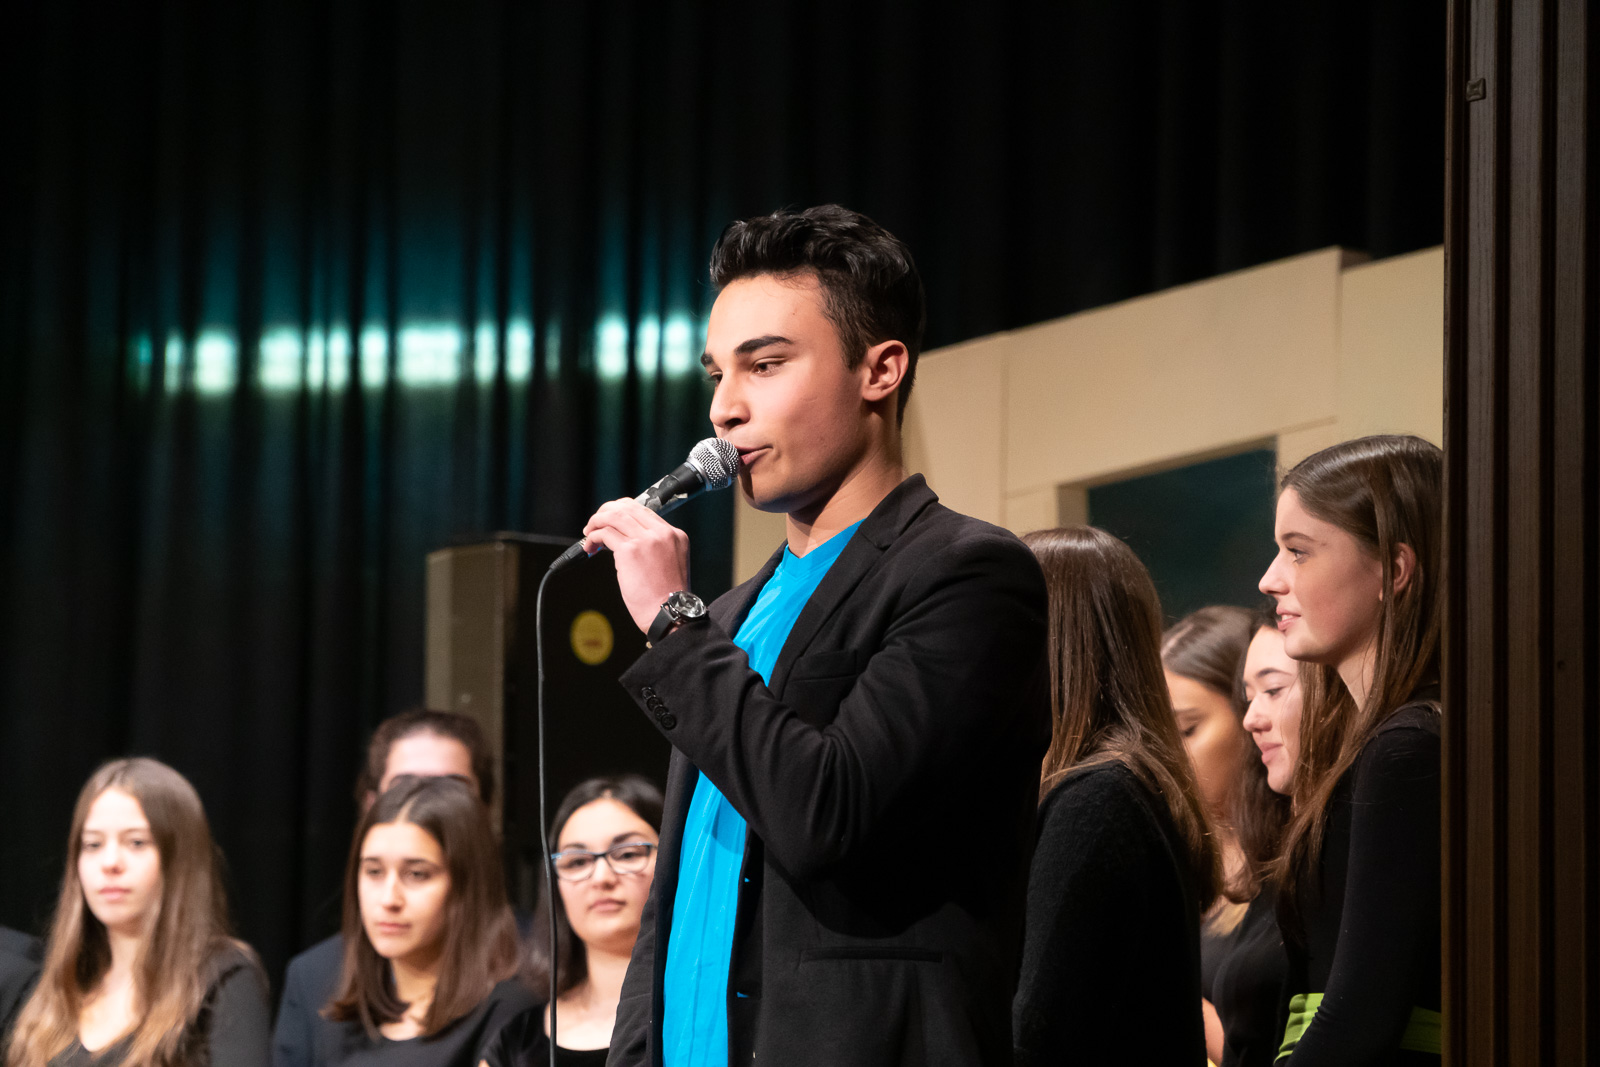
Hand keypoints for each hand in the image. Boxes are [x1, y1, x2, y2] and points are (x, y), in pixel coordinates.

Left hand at [581, 498, 690, 633]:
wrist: (668, 612)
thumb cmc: (665, 597)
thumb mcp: (669, 563)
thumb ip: (654, 546)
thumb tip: (624, 539)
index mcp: (675, 534)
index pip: (644, 510)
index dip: (622, 511)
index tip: (610, 520)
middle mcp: (662, 533)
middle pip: (627, 507)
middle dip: (606, 511)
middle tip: (595, 523)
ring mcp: (647, 540)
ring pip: (614, 516)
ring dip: (596, 522)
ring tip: (588, 533)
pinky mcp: (630, 551)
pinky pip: (605, 533)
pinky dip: (593, 537)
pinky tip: (590, 546)